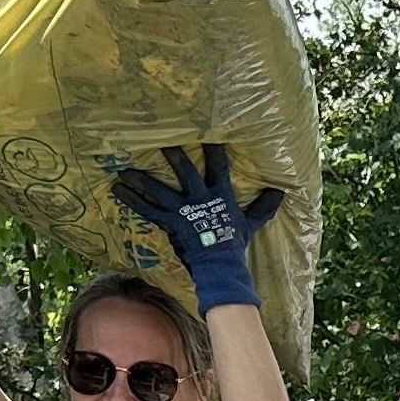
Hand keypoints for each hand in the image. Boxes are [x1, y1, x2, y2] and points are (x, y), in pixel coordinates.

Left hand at [112, 143, 285, 312]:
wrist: (220, 268)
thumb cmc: (234, 245)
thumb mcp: (251, 223)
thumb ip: (262, 206)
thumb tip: (281, 192)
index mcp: (220, 196)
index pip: (218, 168)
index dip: (213, 150)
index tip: (207, 132)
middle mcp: (200, 200)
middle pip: (186, 173)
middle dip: (174, 157)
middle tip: (161, 141)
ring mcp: (183, 212)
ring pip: (160, 191)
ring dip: (142, 180)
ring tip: (125, 169)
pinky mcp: (170, 224)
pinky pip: (148, 210)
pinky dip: (133, 200)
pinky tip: (119, 189)